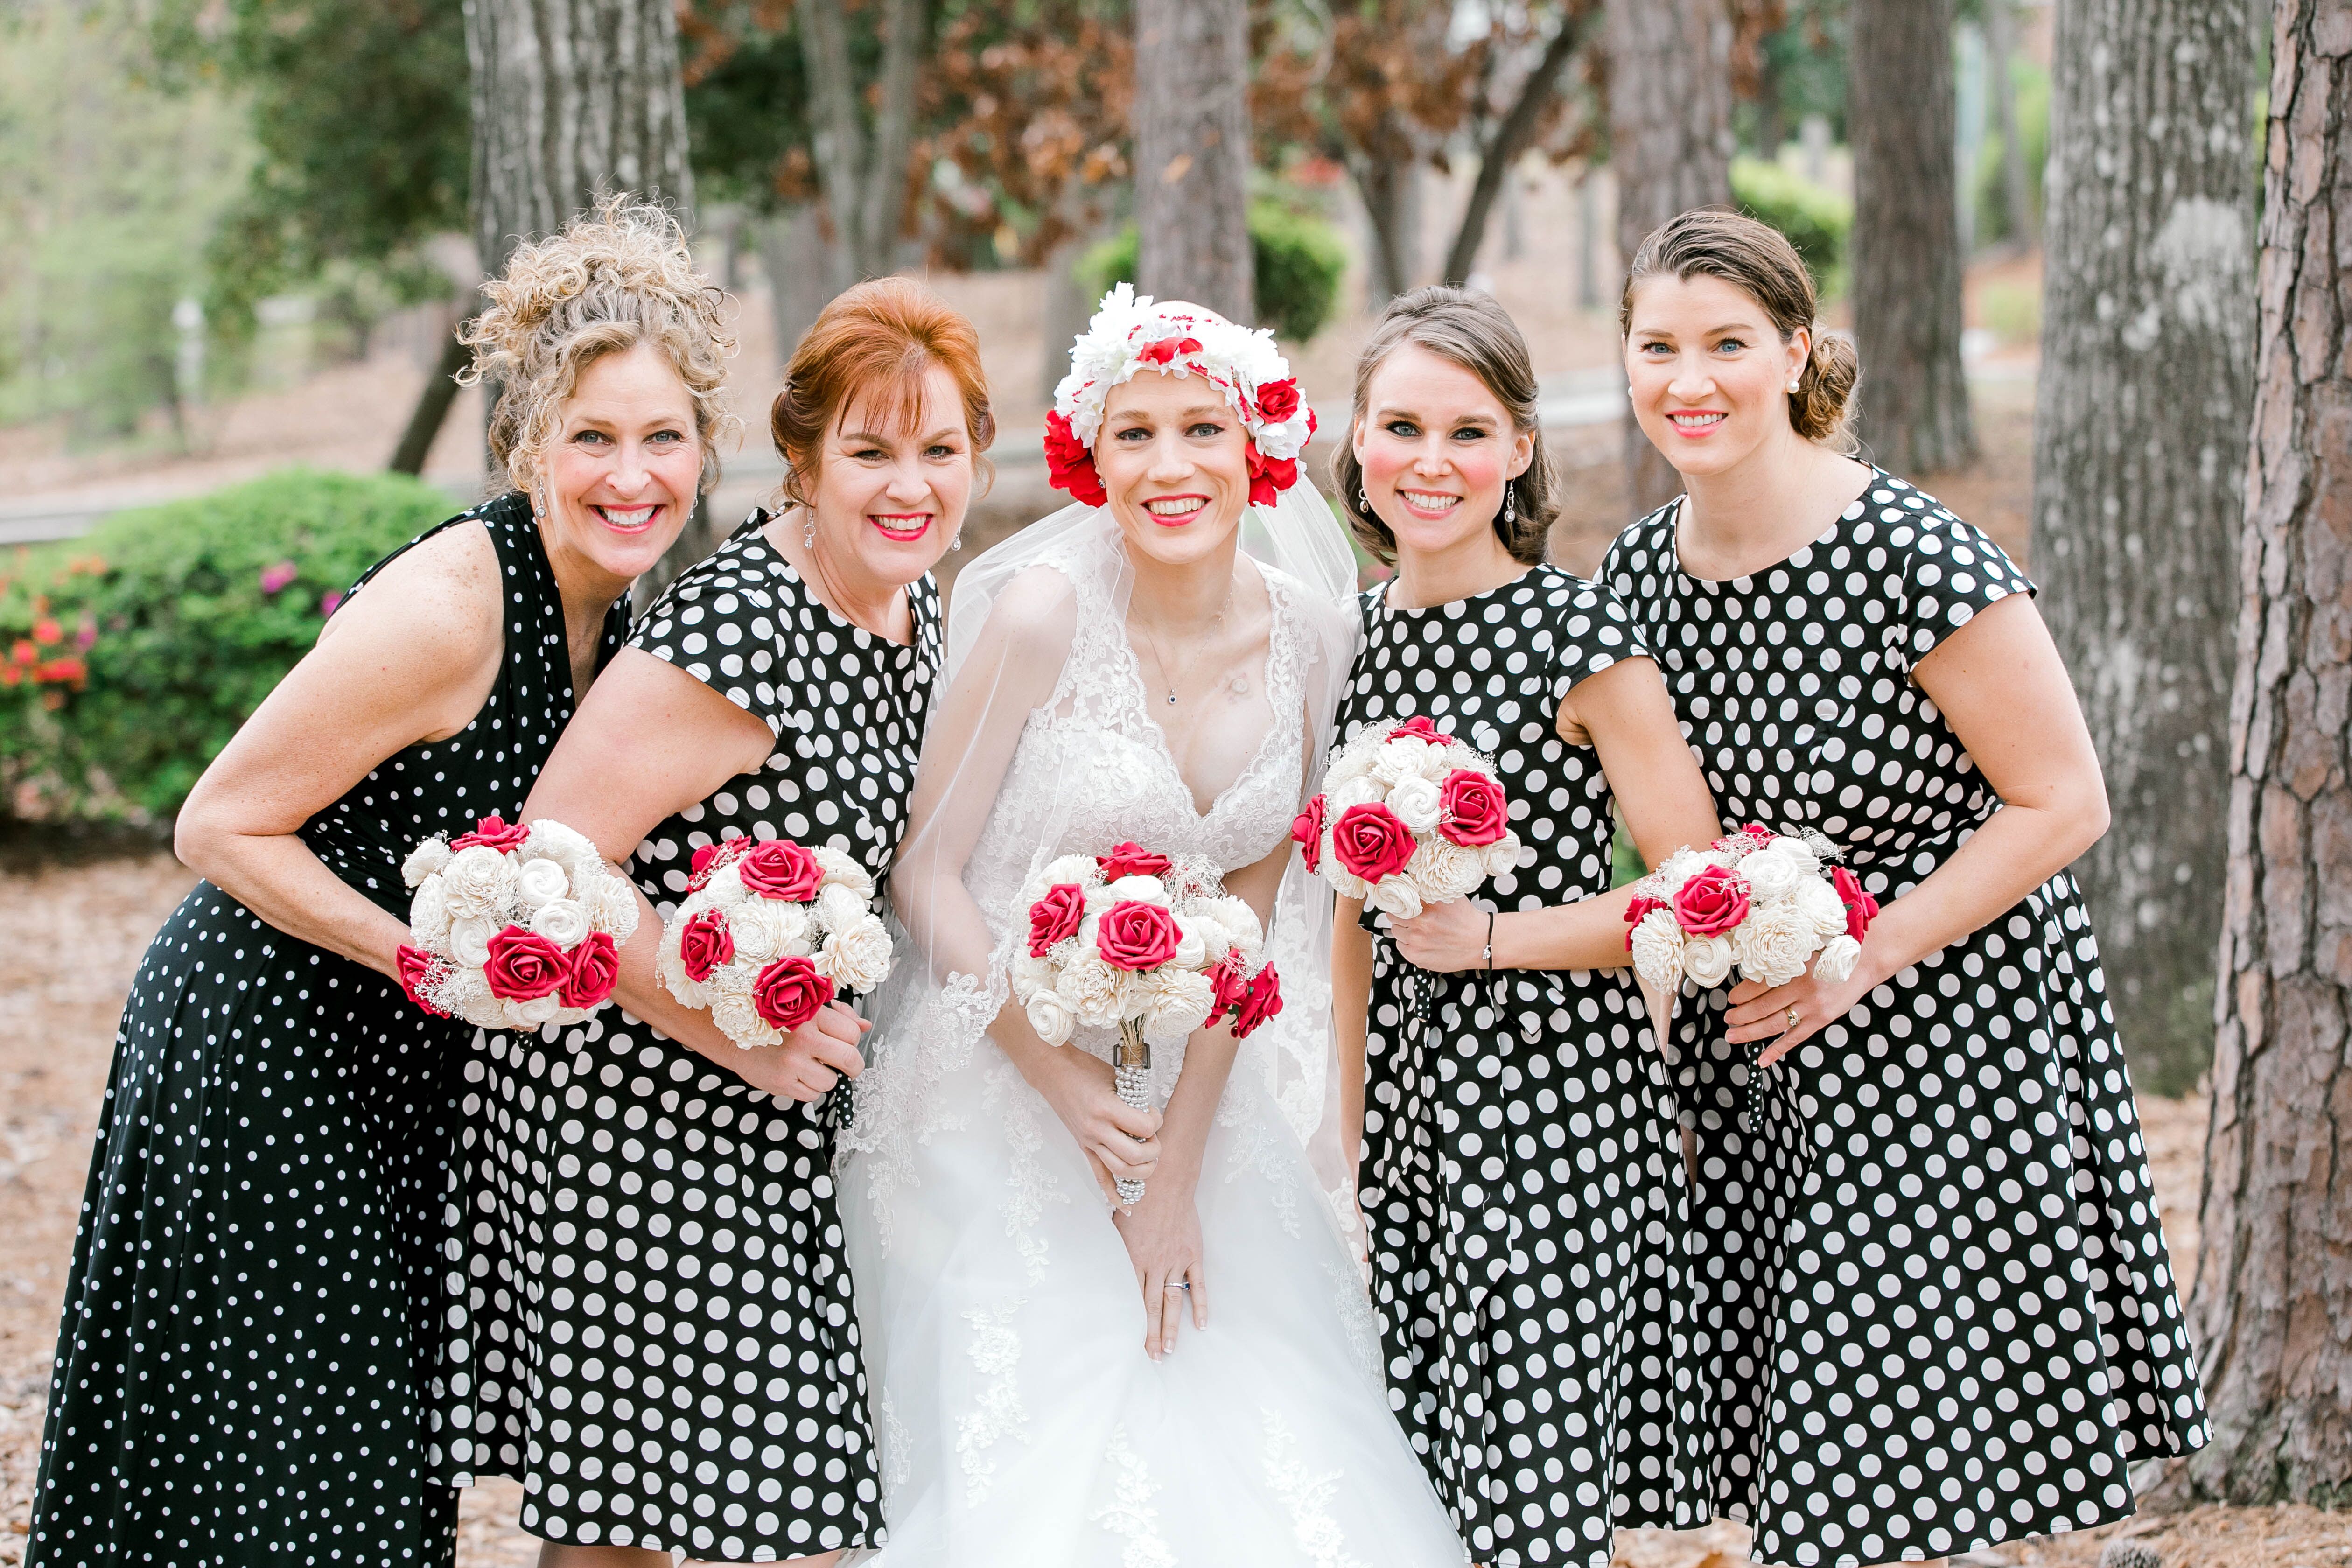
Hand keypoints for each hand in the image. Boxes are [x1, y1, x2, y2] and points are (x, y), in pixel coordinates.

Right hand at [729, 1001, 867, 1100]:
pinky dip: (810, 1089)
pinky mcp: (780, 1083)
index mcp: (810, 1015)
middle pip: (849, 1059)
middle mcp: (802, 1039)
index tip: (847, 1044)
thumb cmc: (773, 1020)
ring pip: (830, 1081)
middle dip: (854, 1066)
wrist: (732, 1036)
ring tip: (812, 1067)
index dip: (853, 1041)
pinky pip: (812, 1095)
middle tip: (849, 1067)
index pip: (852, 1034)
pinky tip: (798, 1076)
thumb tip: (865, 1027)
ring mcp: (791, 1063)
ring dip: (827, 1078)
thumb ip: (840, 1016)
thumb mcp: (806, 1008)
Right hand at [1034, 1046, 1162, 1190]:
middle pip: (1134, 1156)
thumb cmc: (1084, 1070)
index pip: (1143, 1127)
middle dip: (1153, 1151)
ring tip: (1148, 1159)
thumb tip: (1151, 1116)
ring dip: (1142, 1170)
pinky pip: (1100, 1177)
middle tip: (1153, 1139)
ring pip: (1120, 1171)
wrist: (1053, 1073)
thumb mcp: (1114, 1078)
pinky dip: (1114, 1194)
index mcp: (1105, 1108)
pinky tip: (1127, 1205)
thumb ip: (1133, 1099)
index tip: (1154, 1114)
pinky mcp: (1084, 1148)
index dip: (1156, 1122)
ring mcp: (1089, 1142)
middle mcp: (1096, 1130)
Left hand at [1113, 1176, 1206, 1359]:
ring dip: (1172, 1327)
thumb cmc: (1136, 1201)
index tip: (1131, 1342)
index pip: (1132, 1299)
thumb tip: (1101, 1266)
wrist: (1165, 1182)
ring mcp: (1176, 1261)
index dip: (1132, 1323)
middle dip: (1151, 1335)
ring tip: (1170, 1350)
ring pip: (1173, 1301)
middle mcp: (1155, 1265)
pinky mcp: (1193, 1255)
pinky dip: (1200, 1305)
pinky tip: (1201, 1324)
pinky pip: (1198, 1285)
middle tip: (1153, 1357)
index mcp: (1133, 1260)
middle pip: (1152, 1307)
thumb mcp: (1115, 1225)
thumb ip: (1113, 1251)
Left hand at [1388, 897, 1491, 972]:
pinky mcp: (1416, 956)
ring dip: (1404, 929)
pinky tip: (1421, 941)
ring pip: (1395, 931)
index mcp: (1426, 905)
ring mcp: (1416, 941)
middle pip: (1393, 915)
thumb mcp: (1449, 896)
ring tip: (1419, 930)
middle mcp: (1420, 923)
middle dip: (1401, 915)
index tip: (1402, 902)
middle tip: (1411, 917)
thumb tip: (1410, 881)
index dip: (1400, 901)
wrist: (1480, 942)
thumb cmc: (1466, 919)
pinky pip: (1401, 947)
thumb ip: (1428, 889)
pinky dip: (1407, 944)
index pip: (1398, 899)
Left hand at [1725, 945, 1886, 1066]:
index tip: (1730, 999)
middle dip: (1740, 1016)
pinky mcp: (1821, 1019)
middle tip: (1727, 1019)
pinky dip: (1777, 1051)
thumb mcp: (1801, 950)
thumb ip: (1779, 963)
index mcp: (1791, 966)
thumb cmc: (1826, 953)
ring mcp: (1812, 1006)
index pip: (1757, 985)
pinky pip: (1794, 1038)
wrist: (1861, 961)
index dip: (1740, 994)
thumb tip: (1748, 978)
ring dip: (1750, 1033)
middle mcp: (1801, 987)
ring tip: (1732, 1035)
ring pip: (1774, 1024)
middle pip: (1761, 1007)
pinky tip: (1761, 1060)